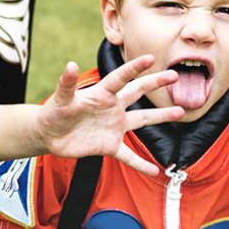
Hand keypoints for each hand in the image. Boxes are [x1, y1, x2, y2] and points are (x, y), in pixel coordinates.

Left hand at [36, 55, 182, 174]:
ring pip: (141, 120)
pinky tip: (155, 170)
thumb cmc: (53, 113)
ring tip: (180, 112)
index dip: (134, 68)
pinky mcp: (109, 146)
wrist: (48, 135)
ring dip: (160, 116)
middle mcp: (111, 108)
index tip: (150, 58)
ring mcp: (113, 127)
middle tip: (174, 75)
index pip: (120, 78)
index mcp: (101, 94)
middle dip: (155, 83)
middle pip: (137, 92)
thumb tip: (70, 64)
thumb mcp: (60, 99)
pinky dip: (141, 163)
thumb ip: (66, 84)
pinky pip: (129, 156)